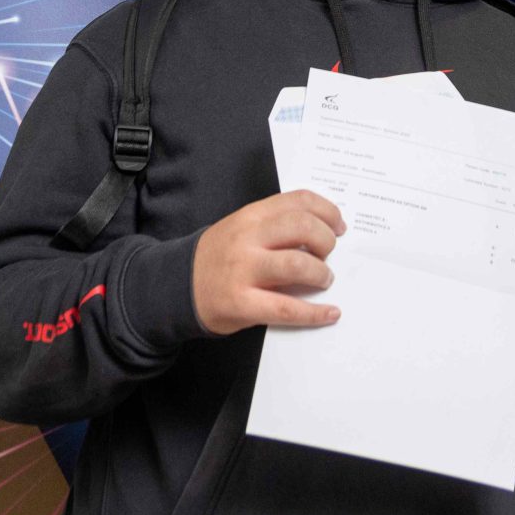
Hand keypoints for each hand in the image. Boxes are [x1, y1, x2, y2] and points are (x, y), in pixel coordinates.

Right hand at [192, 190, 346, 335]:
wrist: (176, 285)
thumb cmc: (217, 257)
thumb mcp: (241, 228)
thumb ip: (275, 225)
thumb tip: (323, 234)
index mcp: (251, 216)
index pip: (299, 200)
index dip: (328, 211)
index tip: (339, 226)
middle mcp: (247, 238)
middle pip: (303, 228)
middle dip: (326, 241)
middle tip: (328, 254)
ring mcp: (243, 271)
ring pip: (298, 265)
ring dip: (322, 274)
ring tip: (323, 280)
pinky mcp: (241, 303)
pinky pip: (287, 308)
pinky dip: (315, 313)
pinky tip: (329, 313)